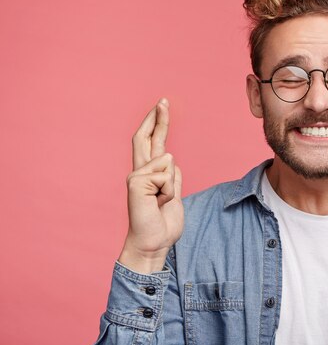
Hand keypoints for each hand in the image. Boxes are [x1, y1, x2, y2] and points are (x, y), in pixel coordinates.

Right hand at [118, 98, 183, 273]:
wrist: (153, 243)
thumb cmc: (163, 223)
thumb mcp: (174, 195)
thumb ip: (171, 177)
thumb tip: (171, 161)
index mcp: (149, 174)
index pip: (151, 143)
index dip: (156, 124)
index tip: (162, 106)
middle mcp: (139, 172)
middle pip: (146, 138)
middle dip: (157, 118)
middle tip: (163, 100)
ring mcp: (136, 177)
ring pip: (168, 161)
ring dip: (174, 184)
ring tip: (164, 201)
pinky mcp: (135, 183)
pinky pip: (166, 175)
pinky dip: (169, 190)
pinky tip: (159, 203)